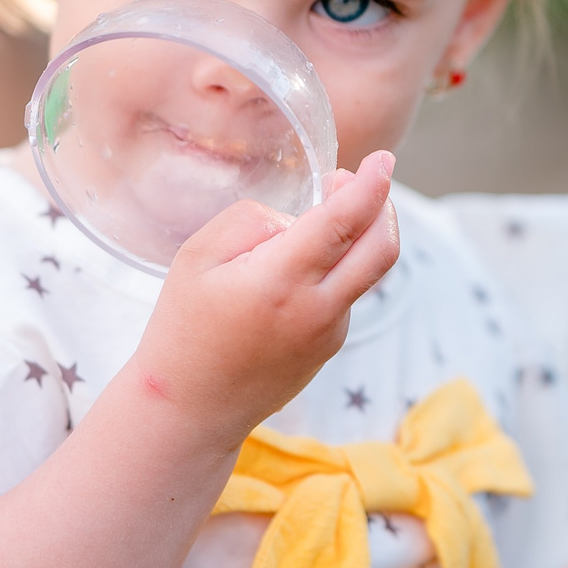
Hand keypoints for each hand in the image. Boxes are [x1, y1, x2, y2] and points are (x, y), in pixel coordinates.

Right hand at [131, 149, 400, 447]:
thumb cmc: (184, 328)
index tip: (382, 159)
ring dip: (361, 235)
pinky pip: (346, 294)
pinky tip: (303, 265)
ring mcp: (329, 333)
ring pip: (366, 271)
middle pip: (382, 248)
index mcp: (281, 282)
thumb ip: (252, 222)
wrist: (191, 409)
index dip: (371, 184)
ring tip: (323, 215)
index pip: (345, 222)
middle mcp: (317, 309)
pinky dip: (340, 266)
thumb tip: (298, 218)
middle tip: (364, 179)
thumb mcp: (197, 258)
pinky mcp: (329, 347)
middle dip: (384, 205)